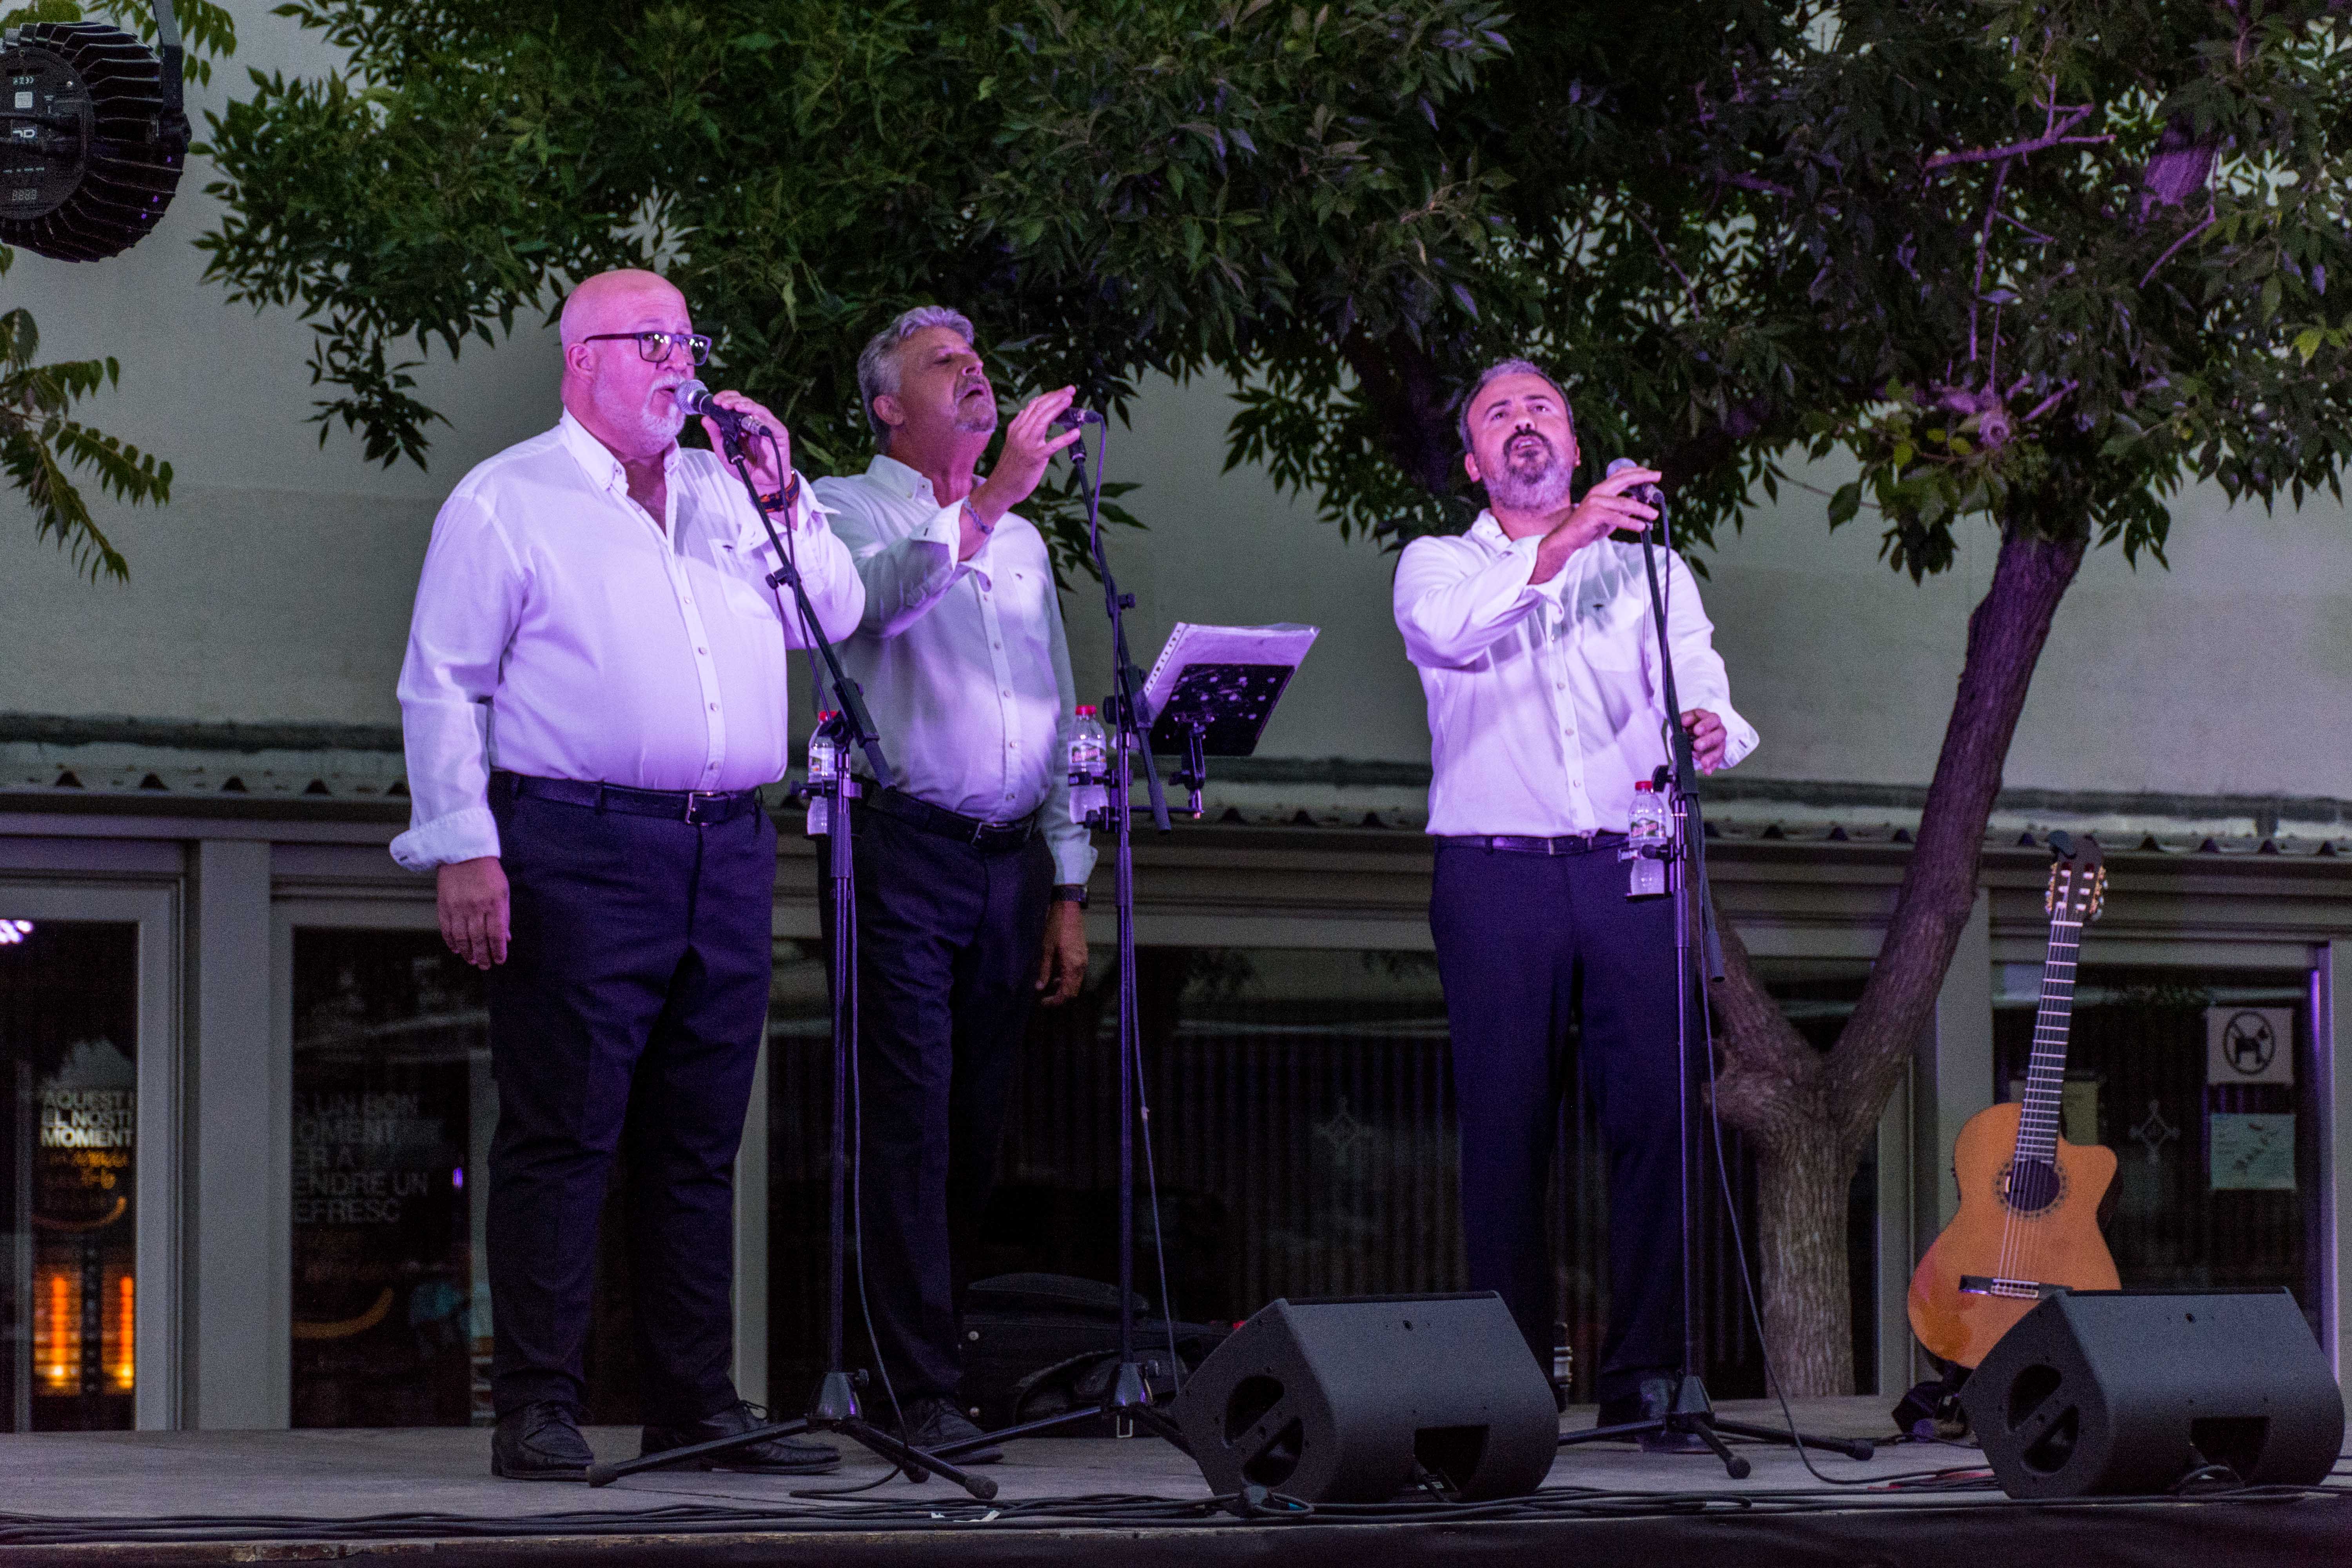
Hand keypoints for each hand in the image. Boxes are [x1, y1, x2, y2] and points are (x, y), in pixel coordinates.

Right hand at [437, 856, 509, 968]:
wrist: (463, 854)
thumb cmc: (488, 873)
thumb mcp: (503, 892)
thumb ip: (504, 916)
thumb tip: (506, 938)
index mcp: (493, 904)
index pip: (496, 934)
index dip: (498, 951)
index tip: (500, 960)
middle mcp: (475, 908)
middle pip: (479, 939)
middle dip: (483, 956)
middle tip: (485, 966)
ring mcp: (458, 908)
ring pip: (462, 938)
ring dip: (467, 952)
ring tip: (472, 960)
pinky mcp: (444, 906)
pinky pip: (447, 929)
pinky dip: (451, 942)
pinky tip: (456, 949)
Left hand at [699, 390, 793, 502]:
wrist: (761, 484)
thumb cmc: (745, 467)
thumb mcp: (725, 452)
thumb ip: (716, 436)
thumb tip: (705, 419)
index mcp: (742, 423)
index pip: (736, 404)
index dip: (726, 398)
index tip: (715, 401)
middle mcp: (755, 422)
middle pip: (746, 403)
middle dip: (733, 400)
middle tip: (722, 403)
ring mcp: (768, 427)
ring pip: (759, 410)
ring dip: (747, 406)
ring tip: (735, 407)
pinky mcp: (780, 435)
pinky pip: (773, 425)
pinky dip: (764, 420)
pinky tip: (754, 417)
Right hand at [970, 386, 1084, 530]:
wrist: (1001, 487)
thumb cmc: (1010, 467)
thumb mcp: (1012, 441)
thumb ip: (1019, 426)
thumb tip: (1026, 411)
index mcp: (1016, 428)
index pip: (1034, 405)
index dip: (1049, 396)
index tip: (1062, 391)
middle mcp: (1020, 433)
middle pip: (1039, 409)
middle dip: (1056, 397)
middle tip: (1070, 390)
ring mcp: (1027, 444)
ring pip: (1043, 421)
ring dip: (1058, 409)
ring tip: (1070, 401)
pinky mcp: (1034, 458)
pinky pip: (1051, 446)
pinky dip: (1064, 438)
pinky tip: (1076, 433)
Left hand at [1034, 899, 1088, 1005]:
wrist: (1068, 910)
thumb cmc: (1056, 928)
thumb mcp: (1046, 949)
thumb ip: (1044, 970)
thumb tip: (1039, 988)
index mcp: (1071, 966)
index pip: (1066, 994)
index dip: (1054, 1002)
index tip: (1042, 1002)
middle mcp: (1080, 966)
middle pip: (1073, 991)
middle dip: (1059, 997)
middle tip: (1045, 998)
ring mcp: (1083, 960)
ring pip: (1075, 983)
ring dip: (1063, 987)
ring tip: (1048, 984)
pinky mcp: (1083, 955)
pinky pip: (1077, 973)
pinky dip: (1067, 978)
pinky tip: (1056, 973)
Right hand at [1531, 463, 1659, 582]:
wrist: (1568, 538)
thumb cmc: (1588, 527)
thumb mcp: (1609, 515)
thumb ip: (1621, 508)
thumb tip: (1638, 501)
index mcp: (1601, 489)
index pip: (1621, 475)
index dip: (1638, 472)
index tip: (1653, 474)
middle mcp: (1598, 492)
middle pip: (1623, 480)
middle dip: (1643, 478)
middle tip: (1658, 478)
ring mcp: (1595, 502)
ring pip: (1624, 502)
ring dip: (1642, 509)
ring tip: (1654, 515)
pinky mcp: (1595, 514)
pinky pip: (1617, 517)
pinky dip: (1631, 522)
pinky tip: (1641, 526)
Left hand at [1681, 708, 1727, 772]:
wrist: (1696, 729)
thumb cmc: (1694, 722)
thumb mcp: (1689, 716)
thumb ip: (1686, 717)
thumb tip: (1684, 721)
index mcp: (1713, 719)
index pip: (1713, 720)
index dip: (1706, 725)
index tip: (1696, 730)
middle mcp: (1719, 731)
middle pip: (1718, 735)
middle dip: (1708, 741)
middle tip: (1697, 746)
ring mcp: (1720, 744)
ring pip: (1719, 750)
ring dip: (1711, 757)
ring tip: (1703, 762)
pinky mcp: (1718, 755)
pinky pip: (1717, 761)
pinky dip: (1712, 766)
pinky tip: (1707, 771)